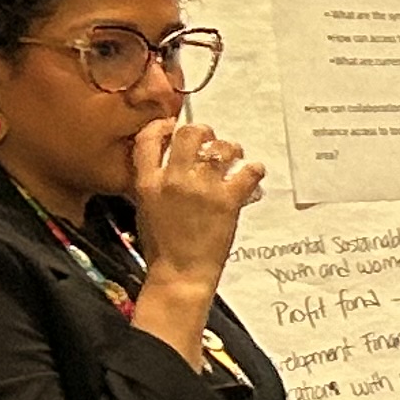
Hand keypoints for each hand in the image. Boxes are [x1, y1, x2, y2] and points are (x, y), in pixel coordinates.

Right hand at [127, 120, 264, 282]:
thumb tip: (169, 162)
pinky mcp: (228, 200)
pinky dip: (254, 170)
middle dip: (203, 133)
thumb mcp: (145, 208)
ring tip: (234, 159)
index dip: (163, 126)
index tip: (173, 127)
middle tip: (210, 143)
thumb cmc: (162, 245)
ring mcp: (202, 189)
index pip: (149, 139)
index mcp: (148, 182)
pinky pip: (248, 171)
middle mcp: (173, 180)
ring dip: (231, 149)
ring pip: (221, 147)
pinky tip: (252, 176)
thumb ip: (154, 182)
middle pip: (189, 133)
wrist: (180, 273)